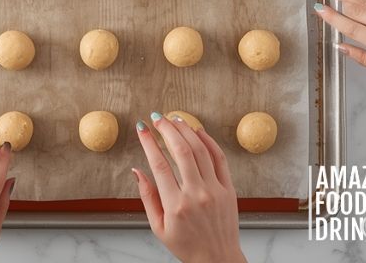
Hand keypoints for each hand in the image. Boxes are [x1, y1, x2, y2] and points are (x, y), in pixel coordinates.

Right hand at [134, 113, 244, 262]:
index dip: (148, 142)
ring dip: (186, 130)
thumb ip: (147, 197)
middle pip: (181, 151)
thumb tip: (136, 170)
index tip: (141, 128)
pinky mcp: (229, 189)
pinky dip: (208, 141)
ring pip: (200, 150)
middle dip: (166, 128)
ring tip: (174, 119)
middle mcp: (196, 195)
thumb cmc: (186, 245)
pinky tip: (197, 131)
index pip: (159, 164)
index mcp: (175, 205)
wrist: (218, 260)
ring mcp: (215, 190)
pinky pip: (219, 158)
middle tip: (156, 117)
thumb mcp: (158, 227)